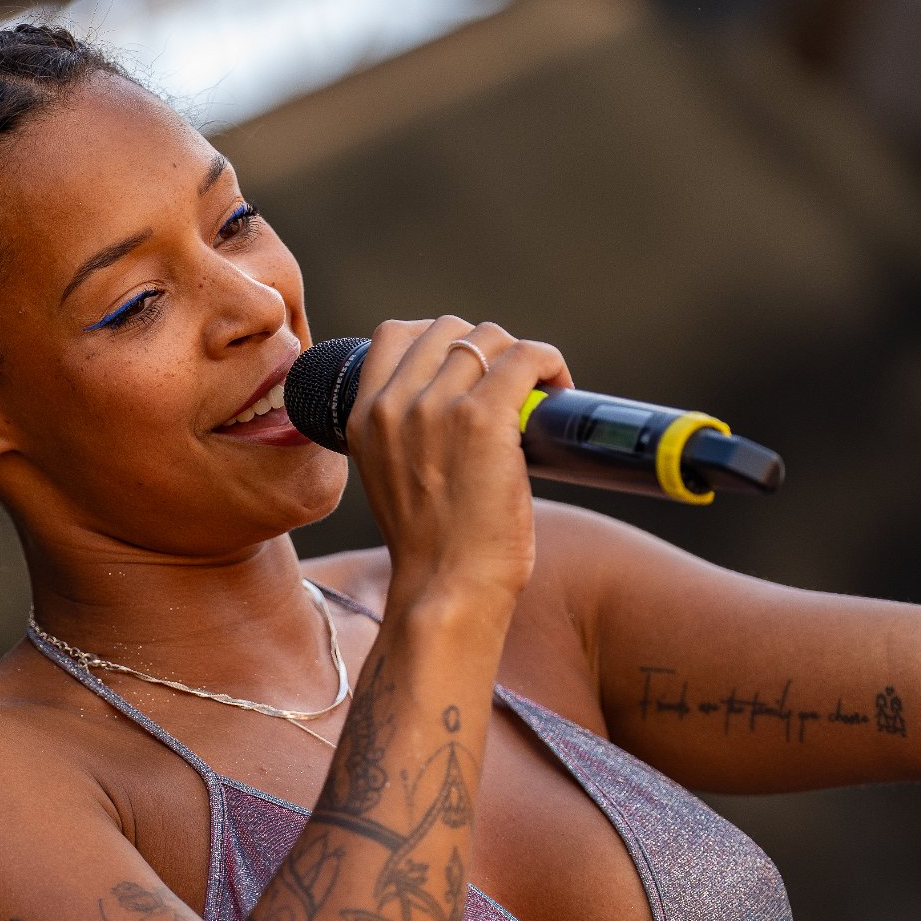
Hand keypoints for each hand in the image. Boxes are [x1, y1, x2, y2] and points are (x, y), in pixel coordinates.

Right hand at [346, 317, 572, 614]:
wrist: (445, 591)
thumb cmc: (432, 548)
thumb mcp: (389, 478)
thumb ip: (404, 433)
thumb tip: (456, 401)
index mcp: (363, 417)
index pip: (394, 334)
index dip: (439, 341)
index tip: (468, 369)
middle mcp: (393, 405)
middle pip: (447, 328)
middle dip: (485, 348)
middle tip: (510, 385)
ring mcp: (436, 408)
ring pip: (490, 338)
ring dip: (521, 356)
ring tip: (538, 390)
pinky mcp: (482, 418)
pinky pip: (526, 356)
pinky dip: (549, 362)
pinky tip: (558, 386)